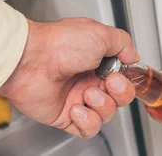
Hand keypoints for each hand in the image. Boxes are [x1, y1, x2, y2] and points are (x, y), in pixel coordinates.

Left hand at [0, 18, 139, 137]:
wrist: (30, 60)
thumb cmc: (59, 44)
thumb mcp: (100, 33)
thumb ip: (122, 43)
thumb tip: (132, 55)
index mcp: (96, 61)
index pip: (123, 79)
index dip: (127, 81)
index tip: (122, 75)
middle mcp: (87, 80)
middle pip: (119, 99)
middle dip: (119, 93)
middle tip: (109, 82)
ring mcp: (76, 98)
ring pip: (106, 115)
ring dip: (101, 106)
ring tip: (86, 94)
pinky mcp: (65, 116)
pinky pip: (87, 129)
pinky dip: (87, 121)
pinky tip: (76, 108)